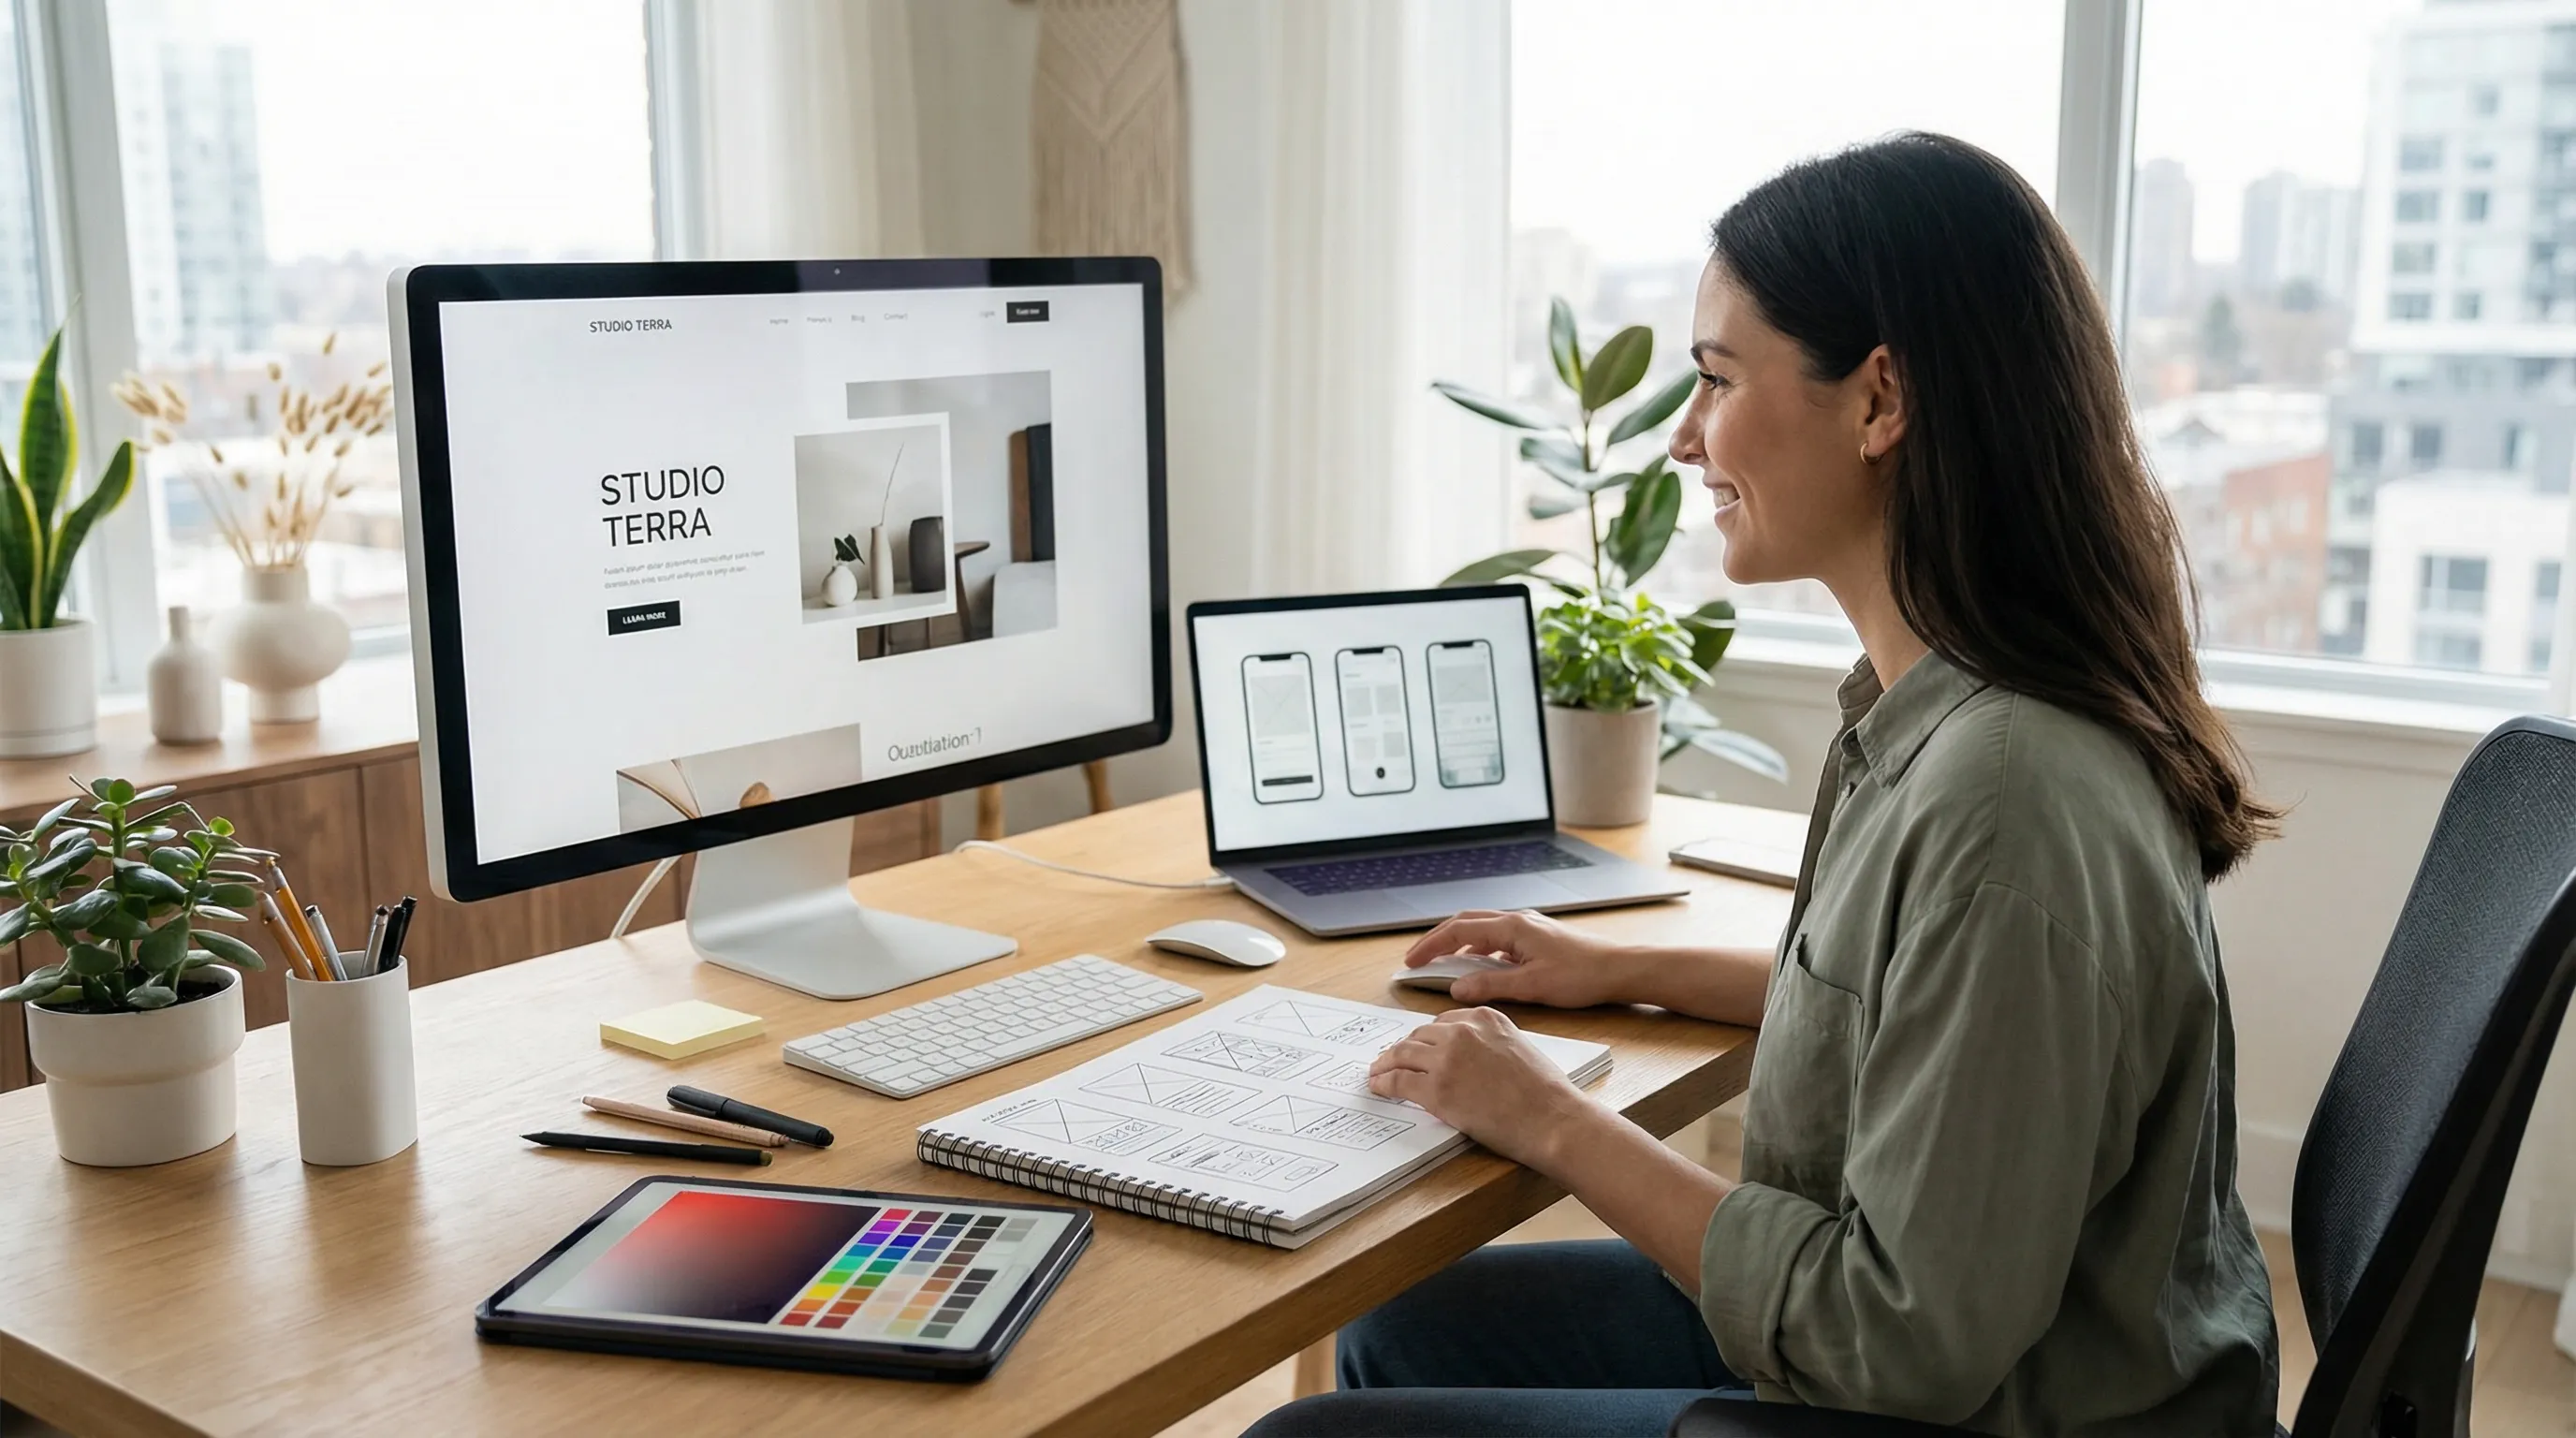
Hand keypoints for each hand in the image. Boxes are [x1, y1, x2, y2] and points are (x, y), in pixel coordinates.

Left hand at [1369, 1006, 1591, 1169]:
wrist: (1553, 1118)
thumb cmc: (1545, 1093)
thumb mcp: (1518, 1048)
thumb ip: (1488, 1044)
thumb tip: (1467, 1060)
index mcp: (1484, 1017)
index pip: (1442, 1021)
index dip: (1426, 1037)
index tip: (1417, 1047)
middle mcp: (1462, 1031)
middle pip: (1419, 1035)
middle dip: (1404, 1048)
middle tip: (1391, 1060)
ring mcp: (1446, 1059)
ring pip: (1402, 1054)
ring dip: (1385, 1063)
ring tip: (1377, 1072)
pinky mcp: (1436, 1089)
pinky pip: (1398, 1080)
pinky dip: (1383, 1083)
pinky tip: (1378, 1087)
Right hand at [1403, 909, 1632, 1007]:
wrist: (1620, 969)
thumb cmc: (1582, 976)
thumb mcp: (1532, 987)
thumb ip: (1491, 986)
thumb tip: (1456, 987)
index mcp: (1512, 928)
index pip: (1459, 931)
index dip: (1431, 946)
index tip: (1411, 961)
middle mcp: (1518, 921)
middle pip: (1466, 923)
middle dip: (1438, 940)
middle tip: (1417, 959)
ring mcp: (1528, 928)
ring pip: (1482, 929)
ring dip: (1458, 943)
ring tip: (1442, 964)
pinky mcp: (1537, 938)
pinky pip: (1498, 938)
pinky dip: (1479, 949)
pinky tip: (1479, 968)